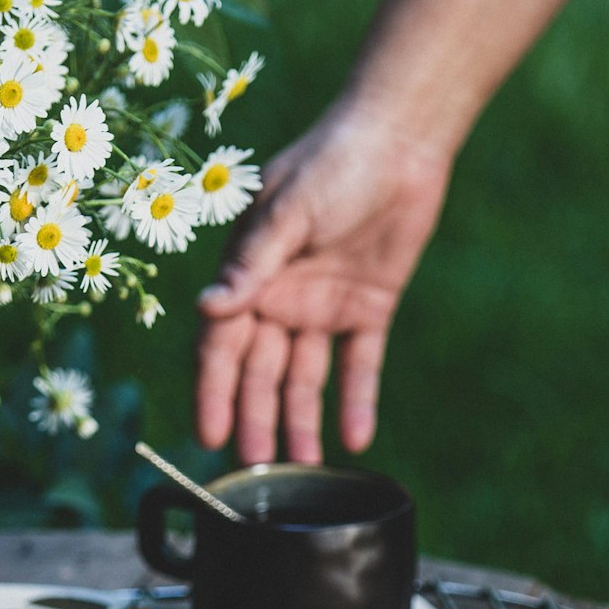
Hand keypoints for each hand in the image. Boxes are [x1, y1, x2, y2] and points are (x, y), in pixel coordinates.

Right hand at [195, 96, 452, 462]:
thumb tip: (209, 310)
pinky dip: (356, 399)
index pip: (222, 346)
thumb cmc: (331, 162)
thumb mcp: (288, 212)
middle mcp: (281, 297)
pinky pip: (359, 364)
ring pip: (306, 377)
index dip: (214, 392)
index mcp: (250, 275)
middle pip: (261, 372)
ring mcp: (324, 306)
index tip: (212, 436)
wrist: (399, 139)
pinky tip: (355, 438)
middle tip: (256, 469)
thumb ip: (253, 266)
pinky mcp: (368, 308)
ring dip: (302, 420)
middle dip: (256, 419)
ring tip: (304, 466)